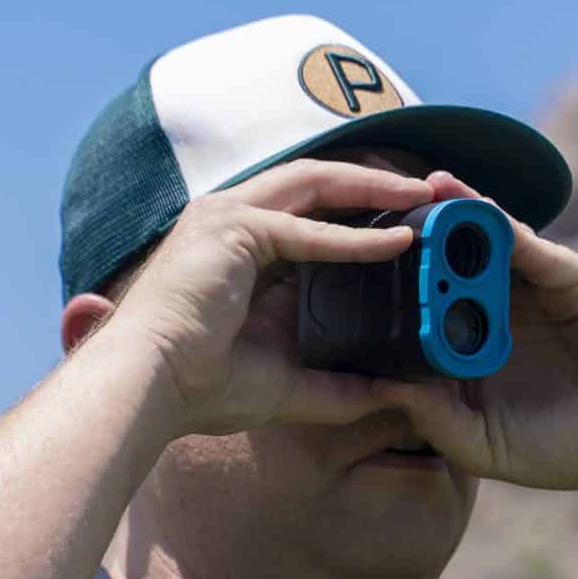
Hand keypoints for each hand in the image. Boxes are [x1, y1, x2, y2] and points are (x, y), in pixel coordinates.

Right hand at [107, 160, 435, 436]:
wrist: (150, 389)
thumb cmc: (200, 388)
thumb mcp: (289, 386)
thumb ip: (340, 387)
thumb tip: (393, 395)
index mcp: (238, 247)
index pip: (309, 210)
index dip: (360, 210)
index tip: (409, 220)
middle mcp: (230, 218)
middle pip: (316, 183)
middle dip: (374, 183)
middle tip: (427, 193)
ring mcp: (228, 216)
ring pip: (315, 184)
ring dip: (373, 188)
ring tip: (422, 198)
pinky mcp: (233, 229)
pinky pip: (308, 229)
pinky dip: (356, 237)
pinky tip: (398, 243)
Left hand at [384, 180, 577, 497]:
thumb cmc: (563, 451)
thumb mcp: (486, 446)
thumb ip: (436, 422)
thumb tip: (383, 388)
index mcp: (472, 348)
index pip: (425, 308)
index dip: (393, 286)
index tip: (351, 265)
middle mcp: (500, 311)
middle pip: (452, 263)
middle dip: (420, 234)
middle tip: (379, 206)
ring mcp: (535, 291)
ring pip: (489, 243)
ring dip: (458, 213)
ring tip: (423, 189)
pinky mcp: (573, 278)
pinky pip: (533, 247)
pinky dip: (504, 226)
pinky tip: (474, 207)